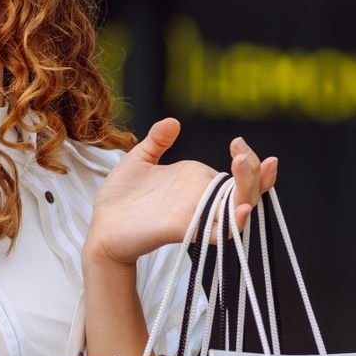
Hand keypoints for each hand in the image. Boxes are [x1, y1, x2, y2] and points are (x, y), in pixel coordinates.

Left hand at [85, 119, 278, 267]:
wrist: (100, 226)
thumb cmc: (119, 198)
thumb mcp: (139, 160)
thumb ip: (157, 141)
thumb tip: (173, 122)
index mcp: (197, 182)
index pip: (238, 174)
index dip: (249, 160)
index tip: (237, 141)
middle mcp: (202, 199)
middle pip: (246, 190)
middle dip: (255, 172)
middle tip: (241, 153)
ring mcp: (195, 215)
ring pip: (239, 208)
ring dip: (248, 188)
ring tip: (242, 163)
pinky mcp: (183, 230)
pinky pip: (219, 233)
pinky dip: (233, 223)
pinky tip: (241, 209)